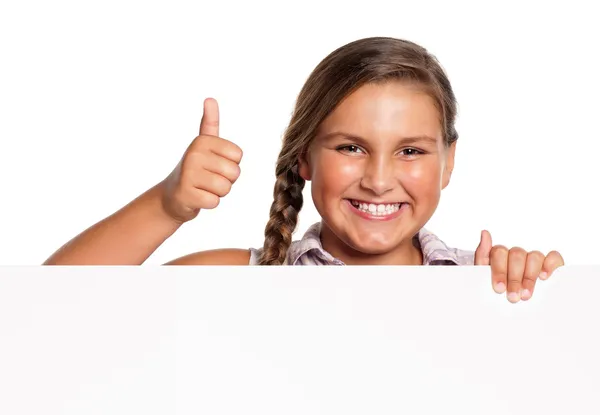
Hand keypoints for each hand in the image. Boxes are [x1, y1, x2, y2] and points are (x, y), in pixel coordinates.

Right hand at [161, 98, 242, 222]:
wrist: (171, 196)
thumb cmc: (195, 169)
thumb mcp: (203, 145)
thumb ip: (210, 123)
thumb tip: (210, 99)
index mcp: (202, 141)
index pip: (238, 156)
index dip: (230, 165)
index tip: (214, 165)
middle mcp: (194, 154)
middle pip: (234, 172)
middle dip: (226, 180)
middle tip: (209, 179)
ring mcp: (189, 174)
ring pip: (225, 188)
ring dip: (218, 192)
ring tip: (203, 187)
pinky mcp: (187, 194)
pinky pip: (215, 201)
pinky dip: (209, 203)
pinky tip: (197, 197)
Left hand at [474, 230, 563, 302]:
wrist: (506, 308)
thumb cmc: (497, 291)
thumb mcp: (483, 277)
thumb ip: (482, 255)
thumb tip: (485, 233)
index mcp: (499, 256)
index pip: (499, 252)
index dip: (499, 271)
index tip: (499, 289)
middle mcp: (516, 255)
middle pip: (517, 255)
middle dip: (514, 278)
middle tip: (513, 297)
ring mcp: (533, 258)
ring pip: (534, 256)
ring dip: (529, 276)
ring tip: (526, 294)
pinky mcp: (551, 264)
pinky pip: (554, 257)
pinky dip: (550, 265)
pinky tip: (544, 277)